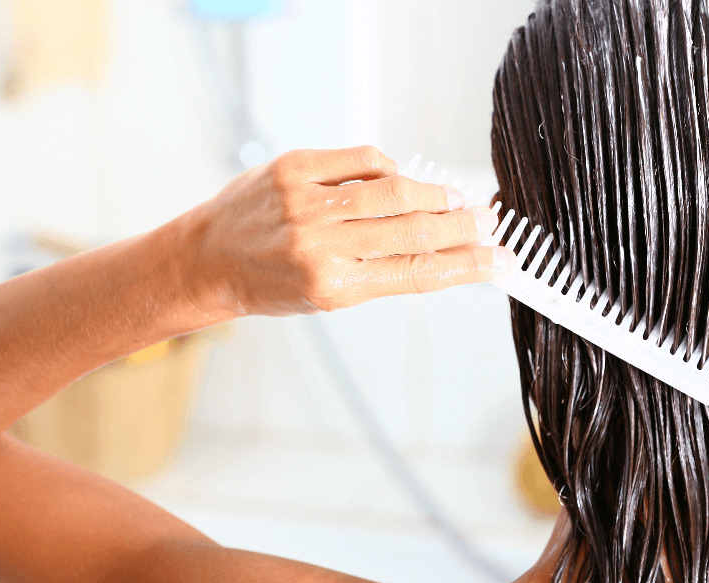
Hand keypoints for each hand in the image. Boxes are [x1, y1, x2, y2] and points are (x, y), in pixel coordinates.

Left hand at [185, 146, 517, 315]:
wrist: (209, 262)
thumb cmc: (269, 284)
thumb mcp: (328, 296)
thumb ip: (381, 273)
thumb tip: (440, 252)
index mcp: (334, 286)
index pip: (419, 274)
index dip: (467, 266)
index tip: (499, 261)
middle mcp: (321, 245)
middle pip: (415, 230)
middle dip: (462, 226)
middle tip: (488, 223)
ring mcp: (307, 204)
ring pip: (394, 190)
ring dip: (434, 194)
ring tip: (456, 200)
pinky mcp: (294, 169)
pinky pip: (361, 160)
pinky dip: (389, 168)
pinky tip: (400, 178)